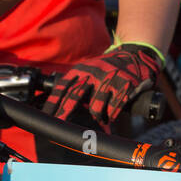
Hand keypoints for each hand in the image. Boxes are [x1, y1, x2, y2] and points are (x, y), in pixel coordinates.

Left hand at [41, 43, 163, 125]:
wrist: (134, 55)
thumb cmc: (107, 67)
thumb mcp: (89, 69)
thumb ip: (77, 83)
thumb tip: (60, 106)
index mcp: (82, 69)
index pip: (63, 86)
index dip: (53, 102)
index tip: (46, 116)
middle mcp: (93, 73)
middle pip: (75, 96)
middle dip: (64, 113)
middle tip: (60, 126)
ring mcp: (109, 79)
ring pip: (96, 108)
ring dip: (97, 117)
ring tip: (101, 119)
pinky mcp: (124, 86)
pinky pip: (113, 109)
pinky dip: (111, 116)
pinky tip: (112, 116)